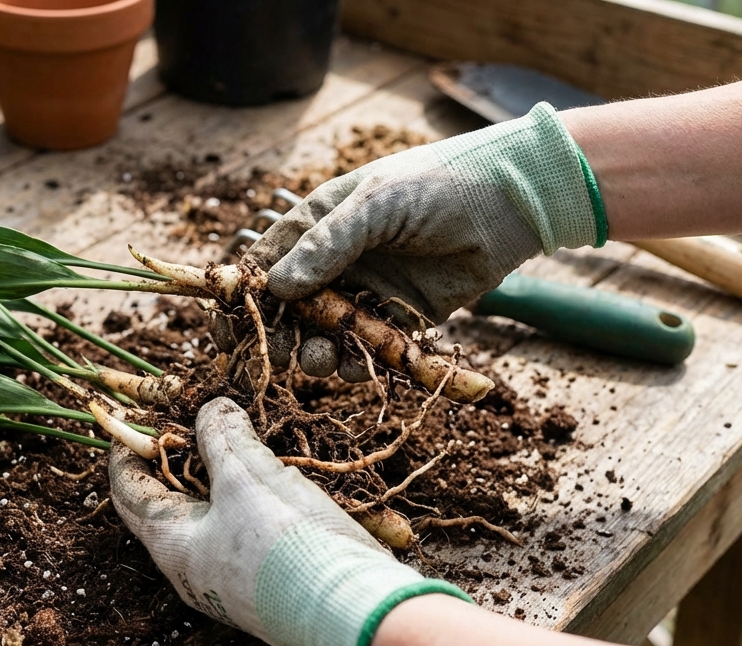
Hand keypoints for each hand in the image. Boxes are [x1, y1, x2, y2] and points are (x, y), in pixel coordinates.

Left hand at [108, 397, 468, 645]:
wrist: (352, 610)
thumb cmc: (286, 542)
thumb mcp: (248, 476)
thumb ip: (223, 437)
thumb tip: (211, 408)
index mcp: (173, 545)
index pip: (128, 493)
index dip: (126, 452)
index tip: (130, 420)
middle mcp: (192, 570)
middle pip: (167, 507)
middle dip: (174, 464)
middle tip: (186, 426)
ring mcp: (229, 582)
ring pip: (209, 520)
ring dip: (215, 481)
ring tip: (232, 443)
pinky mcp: (266, 584)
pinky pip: (242, 535)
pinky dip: (244, 502)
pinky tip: (270, 482)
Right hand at [243, 103, 605, 374]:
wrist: (514, 202)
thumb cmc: (441, 185)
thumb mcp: (378, 204)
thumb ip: (328, 245)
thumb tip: (275, 287)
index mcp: (320, 223)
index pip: (263, 264)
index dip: (241, 298)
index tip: (227, 330)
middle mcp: (337, 260)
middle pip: (288, 309)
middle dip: (279, 334)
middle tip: (281, 353)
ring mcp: (367, 290)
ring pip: (324, 333)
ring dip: (316, 353)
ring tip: (324, 361)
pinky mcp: (400, 317)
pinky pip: (366, 347)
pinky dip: (356, 361)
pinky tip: (357, 365)